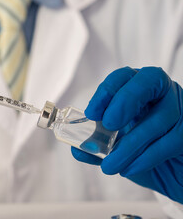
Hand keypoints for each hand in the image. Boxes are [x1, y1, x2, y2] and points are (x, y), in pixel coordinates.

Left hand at [72, 67, 182, 203]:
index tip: (92, 113)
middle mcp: (161, 92)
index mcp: (137, 89)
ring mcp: (180, 108)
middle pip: (149, 80)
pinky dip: (147, 157)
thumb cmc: (140, 152)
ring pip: (159, 117)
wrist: (170, 174)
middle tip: (108, 124)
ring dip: (131, 144)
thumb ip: (96, 147)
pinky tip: (129, 168)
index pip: (124, 76)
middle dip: (126, 100)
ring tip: (110, 165)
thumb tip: (78, 149)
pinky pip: (172, 140)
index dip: (107, 91)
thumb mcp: (113, 149)